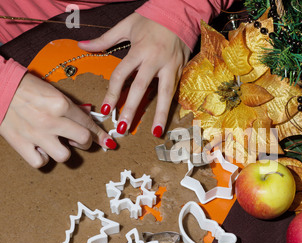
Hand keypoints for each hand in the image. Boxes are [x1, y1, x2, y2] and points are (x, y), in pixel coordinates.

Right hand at [0, 73, 115, 167]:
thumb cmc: (25, 88)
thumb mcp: (53, 92)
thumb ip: (71, 106)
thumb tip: (88, 115)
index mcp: (61, 104)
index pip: (88, 124)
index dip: (99, 134)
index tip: (107, 142)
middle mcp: (51, 120)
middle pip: (83, 140)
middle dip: (85, 141)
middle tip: (78, 139)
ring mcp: (36, 134)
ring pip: (64, 156)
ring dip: (64, 151)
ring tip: (57, 143)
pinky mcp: (20, 144)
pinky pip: (40, 162)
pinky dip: (43, 157)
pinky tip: (41, 148)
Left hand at [78, 12, 190, 136]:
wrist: (178, 12)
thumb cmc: (151, 18)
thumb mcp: (126, 25)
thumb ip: (105, 39)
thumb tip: (82, 45)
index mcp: (139, 49)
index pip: (122, 75)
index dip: (112, 94)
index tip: (105, 110)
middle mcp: (155, 60)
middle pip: (141, 88)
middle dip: (132, 109)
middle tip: (124, 127)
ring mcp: (170, 66)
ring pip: (165, 94)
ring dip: (160, 114)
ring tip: (156, 132)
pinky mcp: (181, 69)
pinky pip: (175, 91)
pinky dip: (171, 106)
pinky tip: (168, 119)